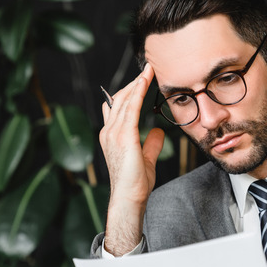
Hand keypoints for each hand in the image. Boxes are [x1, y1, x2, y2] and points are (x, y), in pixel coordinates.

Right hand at [99, 64, 164, 254]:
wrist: (129, 198)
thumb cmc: (135, 183)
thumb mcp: (145, 159)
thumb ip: (150, 144)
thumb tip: (157, 132)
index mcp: (112, 135)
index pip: (118, 107)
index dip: (129, 91)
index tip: (141, 79)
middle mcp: (109, 132)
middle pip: (119, 99)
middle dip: (134, 82)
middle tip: (149, 68)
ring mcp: (113, 133)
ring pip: (124, 100)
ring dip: (137, 82)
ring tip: (149, 69)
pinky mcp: (123, 136)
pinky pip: (131, 108)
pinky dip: (138, 91)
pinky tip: (145, 81)